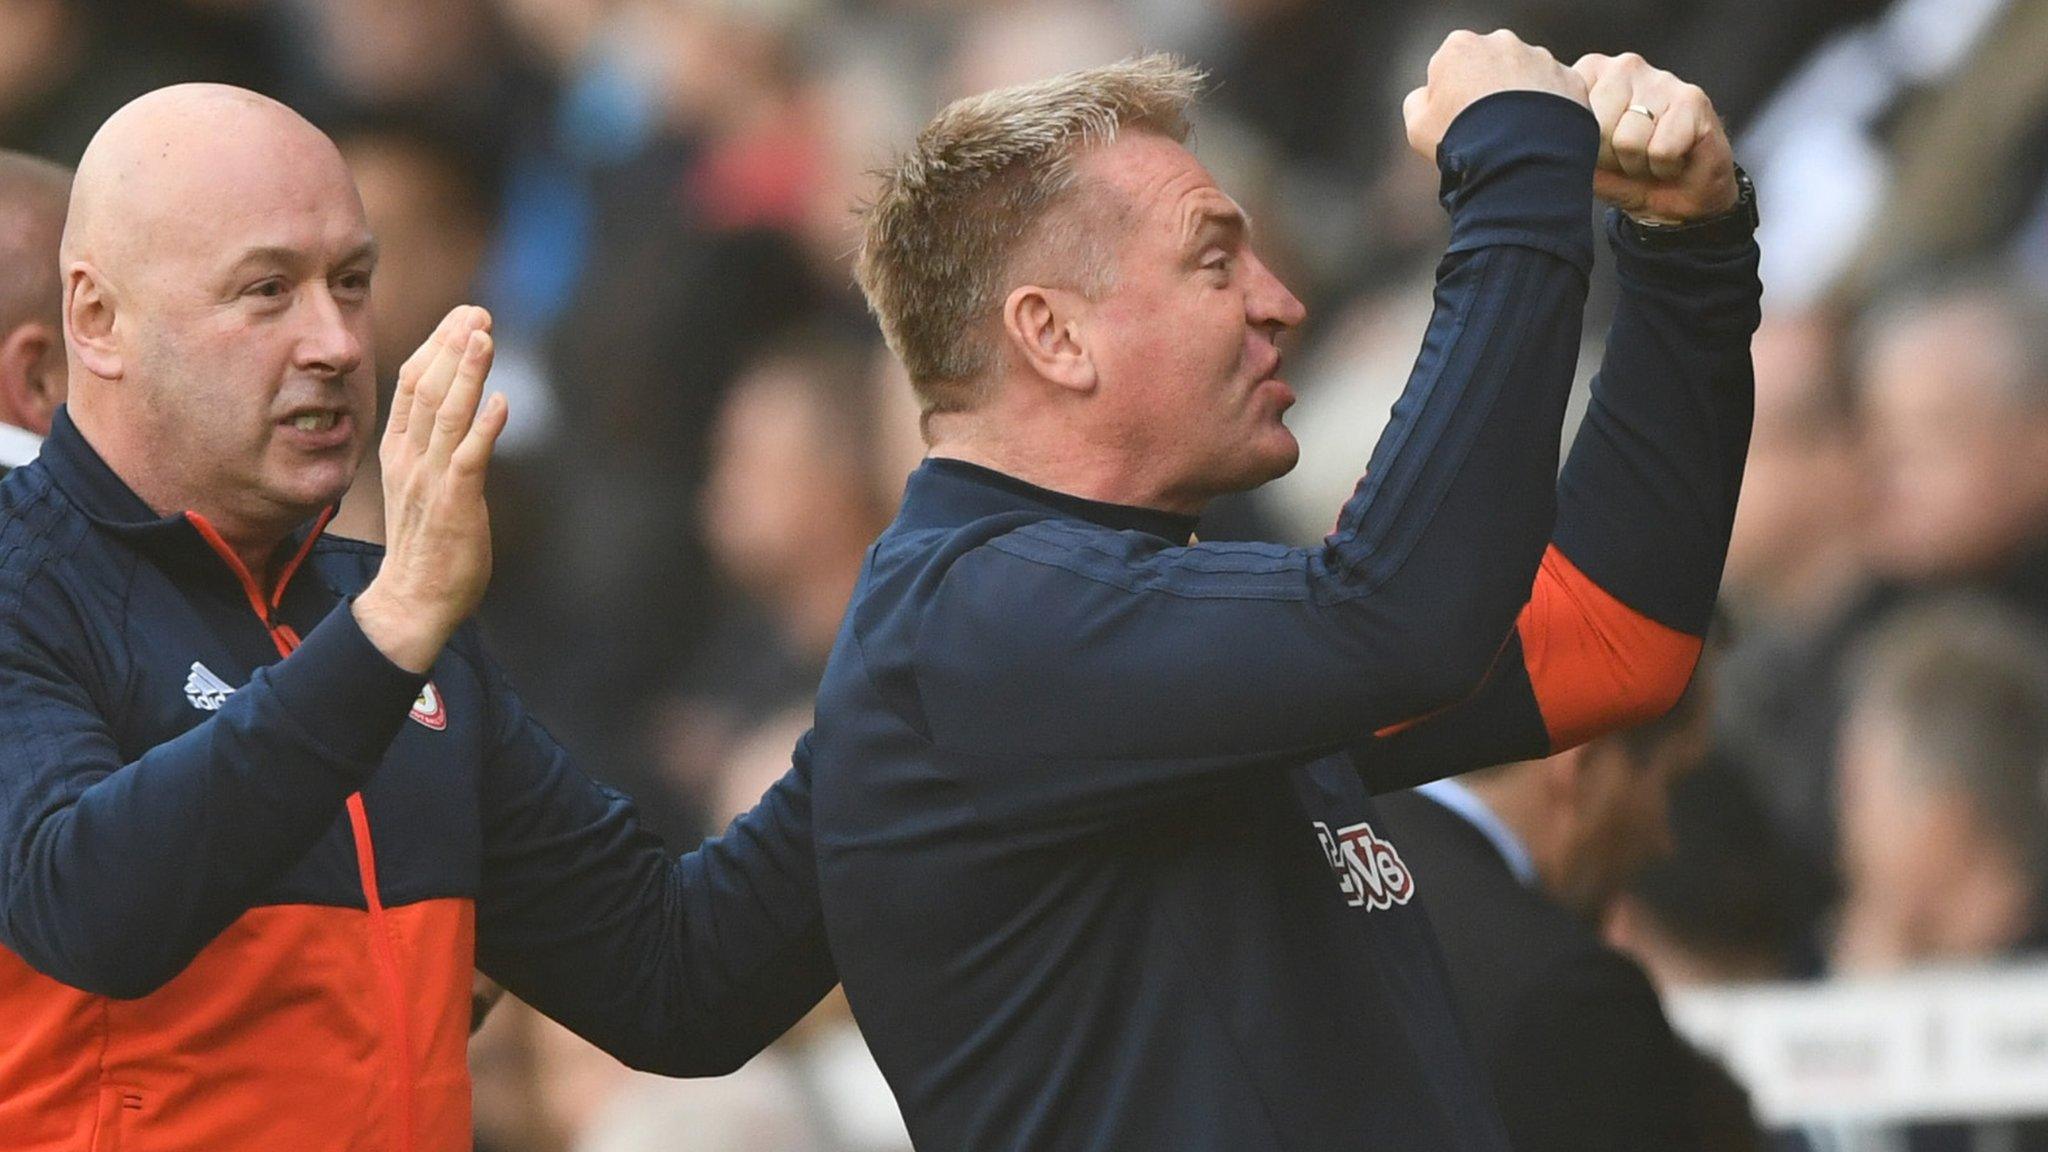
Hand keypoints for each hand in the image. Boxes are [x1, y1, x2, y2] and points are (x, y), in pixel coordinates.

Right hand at [352, 305, 508, 672]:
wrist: (410, 602)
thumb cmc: (424, 547)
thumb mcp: (420, 485)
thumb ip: (433, 449)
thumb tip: (459, 415)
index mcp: (400, 451)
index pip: (412, 385)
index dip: (436, 346)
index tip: (461, 317)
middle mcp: (410, 459)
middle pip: (428, 388)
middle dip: (452, 346)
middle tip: (477, 311)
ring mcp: (429, 481)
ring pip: (447, 414)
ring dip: (467, 372)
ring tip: (484, 335)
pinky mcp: (453, 505)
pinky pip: (468, 459)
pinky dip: (484, 428)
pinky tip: (500, 401)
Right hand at [1404, 30, 1588, 163]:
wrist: (1516, 159)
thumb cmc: (1461, 141)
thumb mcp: (1417, 127)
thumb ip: (1418, 102)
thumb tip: (1427, 96)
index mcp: (1460, 47)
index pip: (1452, 65)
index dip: (1452, 96)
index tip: (1457, 122)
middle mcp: (1502, 42)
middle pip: (1493, 65)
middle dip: (1491, 91)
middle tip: (1489, 130)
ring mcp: (1541, 58)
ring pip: (1528, 77)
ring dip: (1523, 100)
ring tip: (1518, 137)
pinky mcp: (1570, 79)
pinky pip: (1558, 94)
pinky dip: (1552, 111)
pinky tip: (1541, 137)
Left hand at [1572, 53, 1736, 223]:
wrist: (1683, 194)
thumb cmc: (1629, 175)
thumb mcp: (1584, 164)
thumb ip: (1562, 146)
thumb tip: (1547, 142)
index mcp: (1588, 76)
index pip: (1566, 116)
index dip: (1582, 149)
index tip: (1599, 151)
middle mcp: (1622, 67)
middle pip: (1597, 130)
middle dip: (1611, 157)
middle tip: (1628, 158)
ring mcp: (1659, 78)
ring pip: (1628, 141)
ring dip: (1638, 165)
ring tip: (1649, 158)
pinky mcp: (1691, 98)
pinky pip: (1661, 150)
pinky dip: (1665, 167)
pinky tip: (1672, 158)